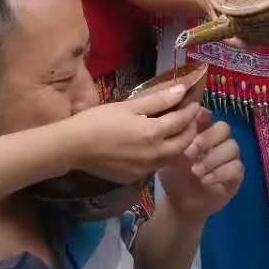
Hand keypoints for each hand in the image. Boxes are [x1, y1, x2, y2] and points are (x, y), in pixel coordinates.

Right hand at [65, 87, 200, 182]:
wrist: (73, 147)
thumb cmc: (98, 121)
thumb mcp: (128, 106)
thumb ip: (158, 100)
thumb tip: (181, 90)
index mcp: (153, 134)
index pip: (181, 121)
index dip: (191, 110)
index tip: (195, 102)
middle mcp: (154, 155)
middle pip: (183, 143)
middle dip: (191, 129)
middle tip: (191, 117)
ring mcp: (145, 169)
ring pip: (172, 157)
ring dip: (180, 144)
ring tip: (178, 130)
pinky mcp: (135, 177)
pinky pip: (157, 165)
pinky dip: (164, 154)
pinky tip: (158, 145)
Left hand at [160, 108, 243, 220]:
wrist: (180, 203)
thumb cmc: (174, 175)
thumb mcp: (170, 157)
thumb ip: (178, 139)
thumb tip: (183, 119)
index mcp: (203, 132)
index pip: (208, 116)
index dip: (202, 118)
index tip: (191, 125)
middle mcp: (219, 141)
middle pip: (224, 128)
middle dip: (207, 138)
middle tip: (190, 153)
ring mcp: (230, 157)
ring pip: (232, 147)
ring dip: (212, 158)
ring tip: (195, 171)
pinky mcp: (236, 175)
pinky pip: (236, 168)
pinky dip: (220, 173)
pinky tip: (205, 180)